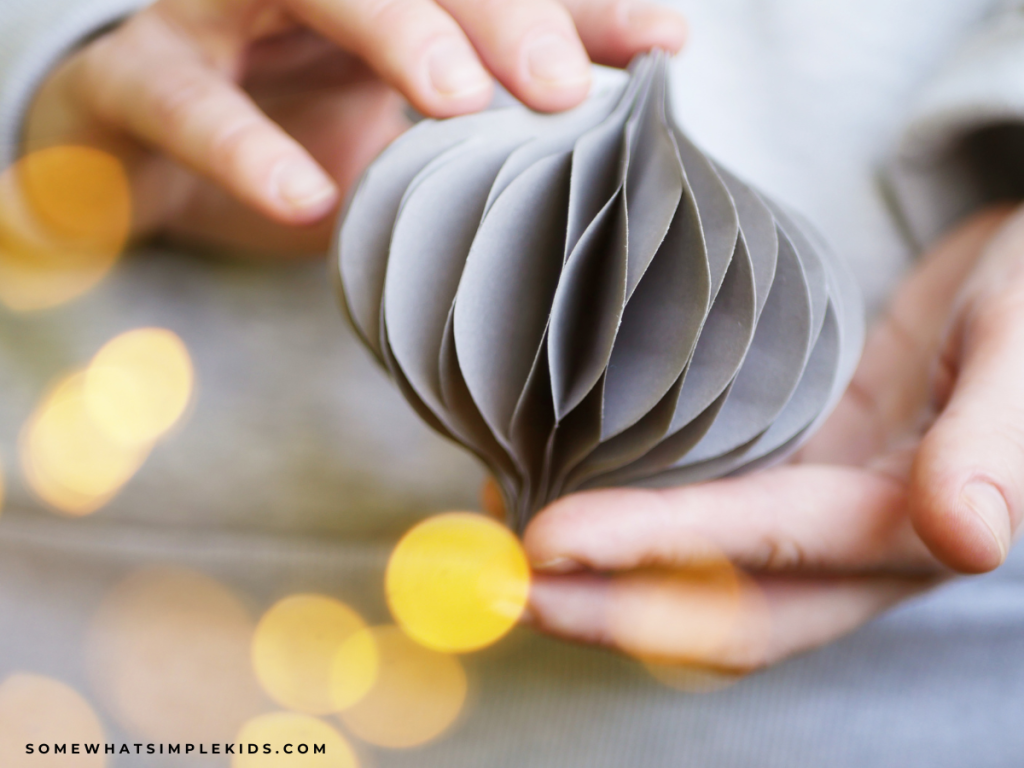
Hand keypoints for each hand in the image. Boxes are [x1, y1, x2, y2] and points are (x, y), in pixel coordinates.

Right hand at [22, 0, 684, 254]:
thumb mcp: (408, 88)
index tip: (660, 42)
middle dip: (492, 10)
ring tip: (456, 101)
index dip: (577, 3)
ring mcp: (210, 10)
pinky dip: (240, 143)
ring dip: (386, 28)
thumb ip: (515, 63)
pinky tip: (308, 198)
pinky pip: (181, 96)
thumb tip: (658, 43)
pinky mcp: (136, 75)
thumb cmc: (290, 105)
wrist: (142, 139)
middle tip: (556, 84)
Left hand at [521, 203, 1023, 670]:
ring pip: (703, 575)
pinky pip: (705, 519)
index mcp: (917, 524)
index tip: (547, 545)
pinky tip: (565, 484)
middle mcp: (857, 541)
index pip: (768, 549)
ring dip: (607, 576)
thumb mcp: (1022, 348)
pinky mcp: (793, 473)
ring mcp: (818, 511)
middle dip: (607, 607)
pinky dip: (632, 517)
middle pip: (724, 605)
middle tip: (498, 586)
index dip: (657, 550)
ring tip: (506, 543)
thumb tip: (967, 538)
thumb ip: (996, 442)